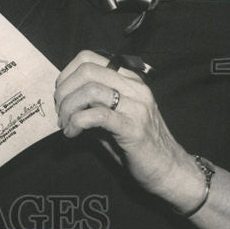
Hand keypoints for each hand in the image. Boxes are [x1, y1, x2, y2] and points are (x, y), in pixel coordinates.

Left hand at [54, 50, 205, 212]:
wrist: (169, 170)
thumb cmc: (138, 144)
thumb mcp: (114, 116)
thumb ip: (93, 102)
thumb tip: (62, 97)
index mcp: (130, 80)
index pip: (89, 58)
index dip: (66, 73)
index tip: (60, 93)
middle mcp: (135, 88)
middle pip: (87, 70)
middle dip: (64, 90)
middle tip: (60, 110)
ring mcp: (137, 106)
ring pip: (90, 90)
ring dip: (68, 107)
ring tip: (65, 123)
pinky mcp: (133, 128)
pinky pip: (97, 115)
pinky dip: (77, 122)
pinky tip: (73, 133)